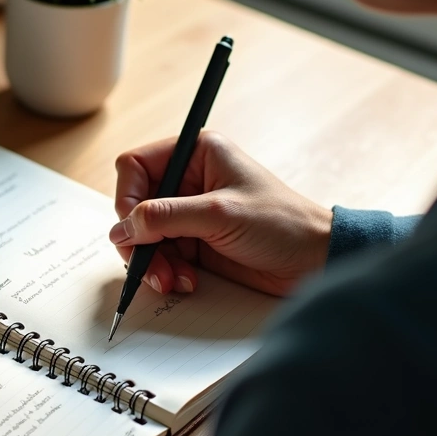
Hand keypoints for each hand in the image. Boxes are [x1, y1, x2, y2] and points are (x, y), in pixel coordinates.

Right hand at [109, 131, 332, 296]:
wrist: (315, 261)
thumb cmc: (282, 224)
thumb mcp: (219, 215)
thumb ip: (165, 218)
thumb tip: (121, 229)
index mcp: (196, 153)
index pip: (135, 166)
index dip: (127, 198)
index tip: (132, 229)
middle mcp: (188, 180)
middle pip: (135, 206)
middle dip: (140, 240)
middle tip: (148, 266)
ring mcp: (190, 213)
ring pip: (144, 236)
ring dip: (153, 262)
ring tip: (172, 281)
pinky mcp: (195, 242)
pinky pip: (161, 256)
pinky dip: (166, 272)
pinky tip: (185, 282)